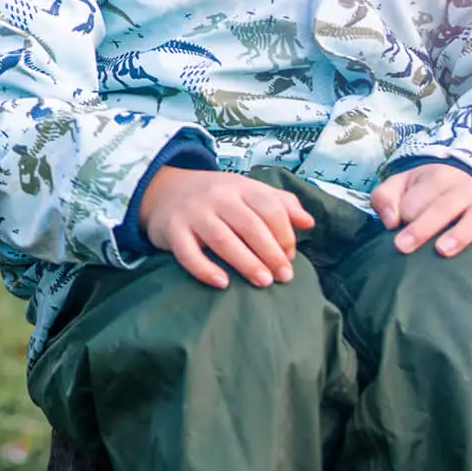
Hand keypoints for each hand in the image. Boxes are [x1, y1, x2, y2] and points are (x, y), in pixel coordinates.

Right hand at [139, 167, 314, 289]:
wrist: (162, 190)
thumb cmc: (215, 197)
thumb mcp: (246, 190)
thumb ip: (280, 203)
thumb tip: (309, 222)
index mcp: (240, 187)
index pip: (269, 207)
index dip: (285, 234)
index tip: (290, 256)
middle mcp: (217, 197)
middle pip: (249, 225)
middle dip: (271, 252)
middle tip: (284, 277)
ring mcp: (193, 214)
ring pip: (222, 239)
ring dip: (246, 262)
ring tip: (264, 282)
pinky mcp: (172, 231)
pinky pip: (188, 253)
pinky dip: (204, 269)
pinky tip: (222, 283)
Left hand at [372, 163, 471, 257]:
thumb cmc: (430, 189)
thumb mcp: (403, 185)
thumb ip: (385, 197)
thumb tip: (390, 222)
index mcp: (438, 176)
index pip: (418, 197)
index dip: (405, 213)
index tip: (395, 229)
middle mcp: (466, 188)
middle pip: (443, 207)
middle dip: (422, 227)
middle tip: (403, 247)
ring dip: (459, 234)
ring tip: (442, 250)